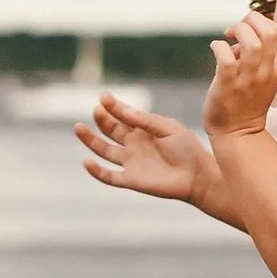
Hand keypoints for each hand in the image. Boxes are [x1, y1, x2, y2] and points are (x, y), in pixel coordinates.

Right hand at [79, 92, 215, 203]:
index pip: (122, 115)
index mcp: (143, 129)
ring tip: (78, 127)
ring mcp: (131, 162)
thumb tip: (120, 109)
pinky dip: (96, 171)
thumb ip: (144, 120)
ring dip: (90, 140)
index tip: (104, 97)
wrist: (198, 176)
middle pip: (110, 130)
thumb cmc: (187, 149)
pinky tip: (86, 161)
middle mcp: (134, 144)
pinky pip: (109, 177)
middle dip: (102, 119)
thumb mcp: (166, 127)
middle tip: (97, 109)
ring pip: (104, 150)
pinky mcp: (131, 180)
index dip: (112, 106)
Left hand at [202, 7, 276, 140]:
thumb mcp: (263, 78)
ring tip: (227, 38)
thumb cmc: (246, 102)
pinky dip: (218, 46)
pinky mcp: (227, 86)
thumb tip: (242, 34)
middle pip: (268, 32)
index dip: (259, 21)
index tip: (245, 30)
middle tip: (235, 30)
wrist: (238, 135)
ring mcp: (247, 80)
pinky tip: (215, 48)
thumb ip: (258, 55)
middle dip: (250, 20)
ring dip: (237, 31)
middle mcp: (265, 72)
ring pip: (251, 43)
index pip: (276, 31)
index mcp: (275, 68)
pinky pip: (226, 58)